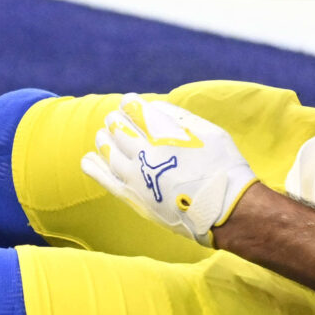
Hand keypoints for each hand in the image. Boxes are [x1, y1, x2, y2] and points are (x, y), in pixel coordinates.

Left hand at [79, 94, 256, 246]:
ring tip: (105, 135)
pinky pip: (105, 180)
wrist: (225, 210)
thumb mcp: (210, 132)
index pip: (134, 110)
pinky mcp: (134, 198)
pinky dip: (94, 167)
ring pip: (108, 152)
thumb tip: (155, 106)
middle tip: (117, 119)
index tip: (131, 104)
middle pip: (118, 129)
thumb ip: (179, 117)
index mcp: (162, 133)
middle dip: (116, 120)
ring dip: (105, 139)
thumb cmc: (223, 167)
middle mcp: (144, 153)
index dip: (131, 104)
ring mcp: (136, 176)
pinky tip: (88, 159)